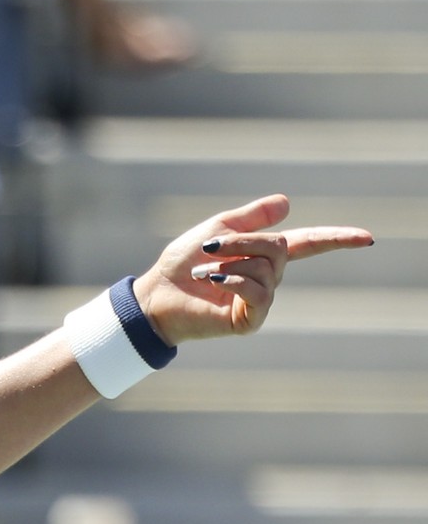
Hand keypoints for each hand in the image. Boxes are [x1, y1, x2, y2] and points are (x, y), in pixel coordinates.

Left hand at [133, 194, 373, 346]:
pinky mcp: (249, 320)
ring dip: (229, 261)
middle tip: (210, 246)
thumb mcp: (217, 229)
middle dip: (244, 241)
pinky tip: (211, 281)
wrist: (155, 294)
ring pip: (266, 268)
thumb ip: (251, 218)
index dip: (336, 239)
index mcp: (264, 255)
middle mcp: (268, 278)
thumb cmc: (181, 263)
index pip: (308, 244)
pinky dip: (232, 280)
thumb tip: (288, 203)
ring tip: (201, 271)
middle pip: (279, 248)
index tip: (368, 238)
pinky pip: (257, 291)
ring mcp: (260, 301)